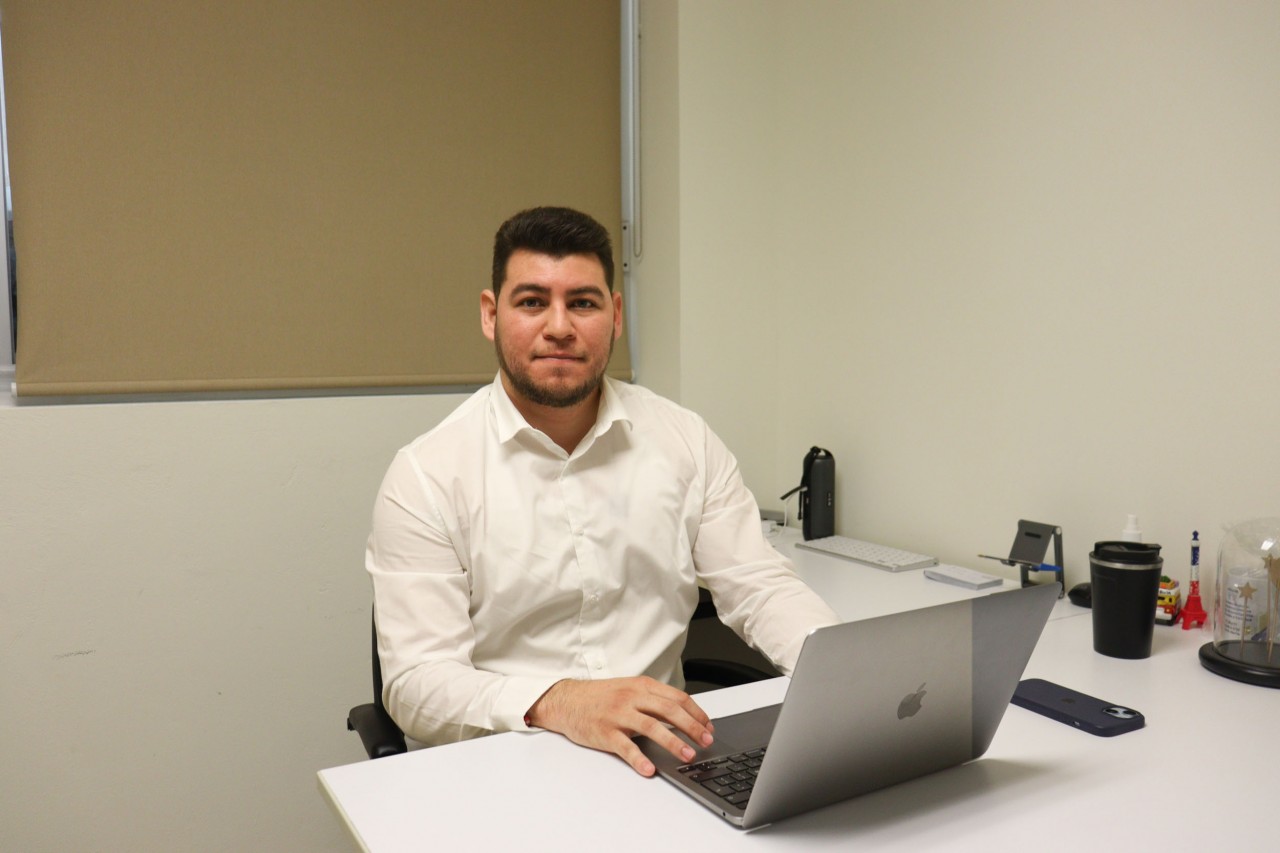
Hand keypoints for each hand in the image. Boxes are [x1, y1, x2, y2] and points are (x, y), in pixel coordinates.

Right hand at [525, 677, 714, 775]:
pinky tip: (649, 769)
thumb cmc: (601, 697)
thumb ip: (653, 700)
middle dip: (693, 728)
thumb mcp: (629, 690)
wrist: (567, 700)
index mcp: (641, 686)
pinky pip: (625, 747)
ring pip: (652, 727)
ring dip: (673, 742)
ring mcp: (618, 715)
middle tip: (706, 742)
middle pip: (670, 711)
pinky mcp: (605, 732)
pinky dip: (639, 759)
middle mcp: (632, 698)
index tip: (708, 727)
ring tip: (688, 756)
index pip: (677, 698)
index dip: (697, 713)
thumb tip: (683, 716)